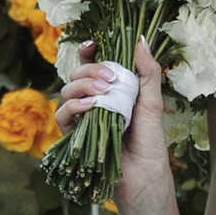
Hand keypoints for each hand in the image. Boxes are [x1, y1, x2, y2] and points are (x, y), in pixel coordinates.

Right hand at [56, 35, 173, 214]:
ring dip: (82, 86)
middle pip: (77, 73)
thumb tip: (140, 39)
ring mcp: (82, 118)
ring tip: (103, 94)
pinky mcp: (74, 136)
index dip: (88, 51)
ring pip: (67, 91)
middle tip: (110, 78)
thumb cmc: (151, 141)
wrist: (145, 175)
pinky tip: (89, 107)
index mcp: (112, 89)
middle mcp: (94, 101)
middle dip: (89, 69)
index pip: (92, 63)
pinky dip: (73, 107)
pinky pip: (62, 115)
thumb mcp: (152, 101)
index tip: (93, 44)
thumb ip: (147, 71)